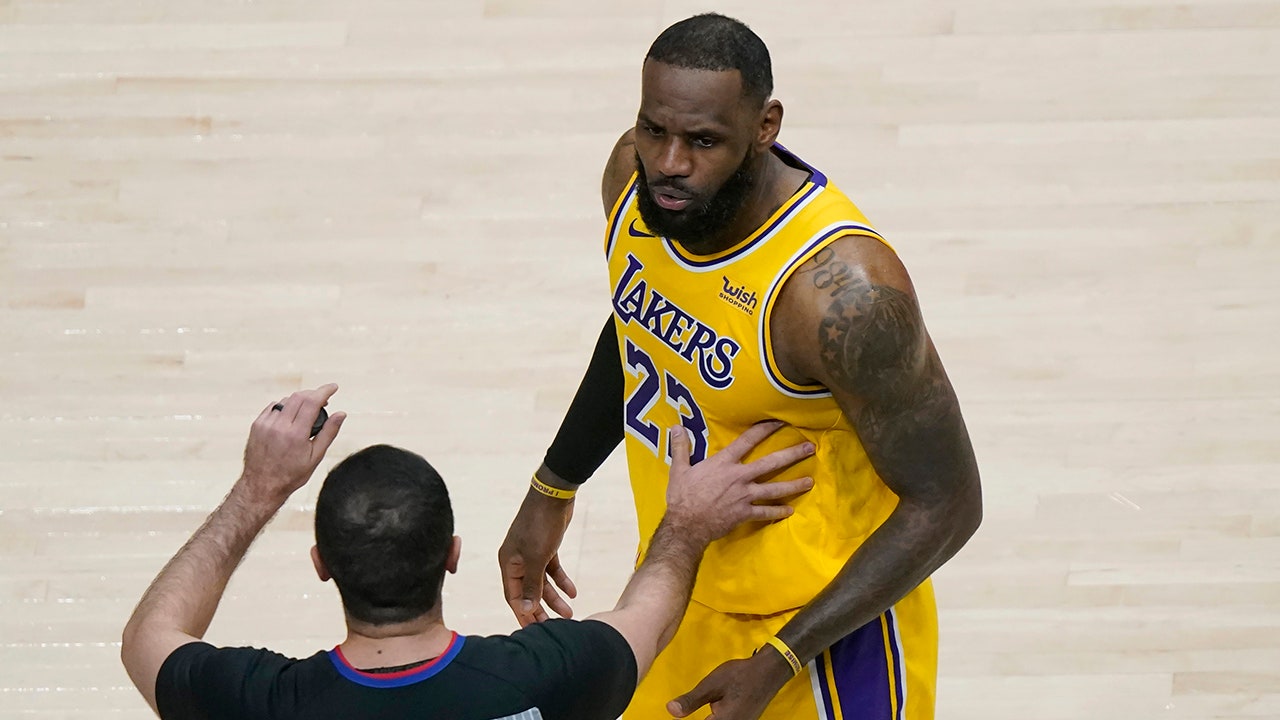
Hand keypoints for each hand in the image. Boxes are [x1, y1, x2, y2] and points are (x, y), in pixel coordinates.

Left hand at [239, 383, 345, 504]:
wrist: (262, 485)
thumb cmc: (290, 475)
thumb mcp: (315, 457)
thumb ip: (329, 432)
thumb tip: (341, 414)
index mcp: (296, 434)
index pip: (312, 402)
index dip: (324, 391)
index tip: (333, 387)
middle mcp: (279, 426)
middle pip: (299, 397)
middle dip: (314, 394)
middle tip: (323, 399)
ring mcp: (265, 424)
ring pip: (286, 401)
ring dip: (299, 400)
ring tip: (307, 410)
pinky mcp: (256, 425)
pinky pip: (273, 407)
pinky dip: (285, 407)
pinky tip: (290, 416)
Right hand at [498, 471, 577, 626]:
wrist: (554, 496)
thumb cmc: (540, 525)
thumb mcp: (537, 558)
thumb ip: (532, 585)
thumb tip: (527, 609)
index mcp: (509, 563)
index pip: (514, 596)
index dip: (524, 614)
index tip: (534, 631)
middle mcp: (517, 560)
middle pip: (528, 592)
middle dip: (540, 609)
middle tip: (554, 627)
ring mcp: (532, 554)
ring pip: (542, 582)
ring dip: (554, 597)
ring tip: (569, 613)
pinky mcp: (545, 547)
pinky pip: (552, 570)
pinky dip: (562, 580)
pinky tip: (573, 592)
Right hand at [665, 421, 814, 544]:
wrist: (686, 525)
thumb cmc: (682, 496)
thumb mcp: (679, 469)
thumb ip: (681, 447)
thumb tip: (676, 427)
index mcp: (724, 463)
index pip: (748, 440)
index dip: (765, 429)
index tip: (779, 421)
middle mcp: (739, 477)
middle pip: (771, 463)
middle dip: (792, 454)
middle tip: (810, 448)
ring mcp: (745, 496)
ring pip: (775, 489)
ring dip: (794, 485)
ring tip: (810, 481)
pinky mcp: (745, 513)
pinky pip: (765, 512)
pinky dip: (778, 512)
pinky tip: (790, 511)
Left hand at [668, 650, 793, 719]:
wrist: (769, 672)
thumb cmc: (740, 675)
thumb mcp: (712, 684)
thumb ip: (691, 701)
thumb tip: (670, 711)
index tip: (676, 717)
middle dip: (702, 718)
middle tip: (683, 713)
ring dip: (709, 718)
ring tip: (700, 712)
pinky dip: (717, 719)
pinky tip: (713, 713)